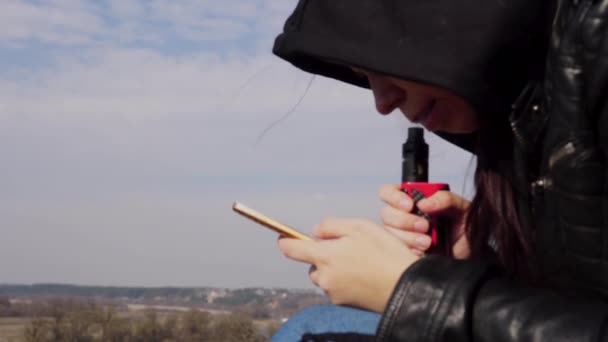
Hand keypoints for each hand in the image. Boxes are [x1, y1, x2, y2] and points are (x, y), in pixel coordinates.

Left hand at [278, 218, 418, 312]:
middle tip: (348, 248)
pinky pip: (337, 288)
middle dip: (323, 256)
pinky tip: (365, 275)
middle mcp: (324, 277)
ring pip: (326, 277)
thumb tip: (315, 232)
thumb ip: (332, 226)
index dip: (285, 242)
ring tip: (361, 262)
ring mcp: (334, 292)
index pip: (292, 249)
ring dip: (335, 269)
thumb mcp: (360, 227)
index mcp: (324, 256)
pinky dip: (345, 281)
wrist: (407, 286)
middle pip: (312, 265)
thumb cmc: (385, 252)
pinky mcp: (345, 303)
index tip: (283, 238)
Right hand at [379, 184, 469, 258]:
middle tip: (425, 226)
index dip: (394, 197)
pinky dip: (410, 250)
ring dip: (408, 237)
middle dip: (404, 221)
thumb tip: (423, 203)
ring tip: (428, 242)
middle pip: (386, 213)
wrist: (470, 253)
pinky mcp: (404, 251)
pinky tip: (423, 251)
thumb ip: (445, 199)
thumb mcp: (461, 208)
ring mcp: (402, 234)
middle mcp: (403, 215)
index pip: (388, 192)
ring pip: (390, 233)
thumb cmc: (464, 226)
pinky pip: (396, 251)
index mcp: (412, 199)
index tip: (410, 206)